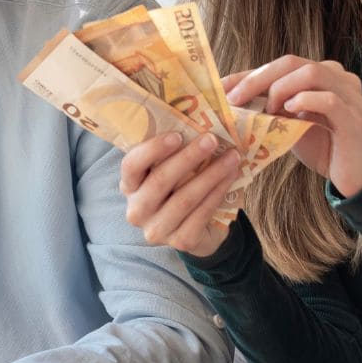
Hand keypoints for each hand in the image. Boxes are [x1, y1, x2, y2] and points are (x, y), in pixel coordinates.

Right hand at [119, 131, 241, 257]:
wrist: (200, 230)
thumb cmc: (184, 189)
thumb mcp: (175, 170)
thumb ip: (178, 151)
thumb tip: (202, 120)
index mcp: (130, 186)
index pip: (131, 166)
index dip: (152, 150)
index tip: (178, 135)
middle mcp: (137, 210)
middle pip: (159, 181)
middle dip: (188, 158)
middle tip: (212, 140)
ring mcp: (156, 230)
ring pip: (184, 199)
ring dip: (211, 175)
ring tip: (231, 157)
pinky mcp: (180, 242)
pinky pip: (201, 214)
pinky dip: (218, 193)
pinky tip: (232, 177)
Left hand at [225, 57, 361, 198]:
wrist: (354, 176)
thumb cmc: (322, 146)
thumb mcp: (290, 122)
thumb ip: (270, 106)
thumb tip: (230, 100)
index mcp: (322, 73)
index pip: (280, 64)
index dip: (248, 74)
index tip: (220, 88)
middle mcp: (338, 76)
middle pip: (292, 62)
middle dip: (258, 79)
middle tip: (234, 99)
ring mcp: (348, 94)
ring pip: (311, 73)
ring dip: (281, 89)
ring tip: (267, 110)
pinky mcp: (353, 117)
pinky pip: (329, 100)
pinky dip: (305, 101)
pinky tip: (289, 112)